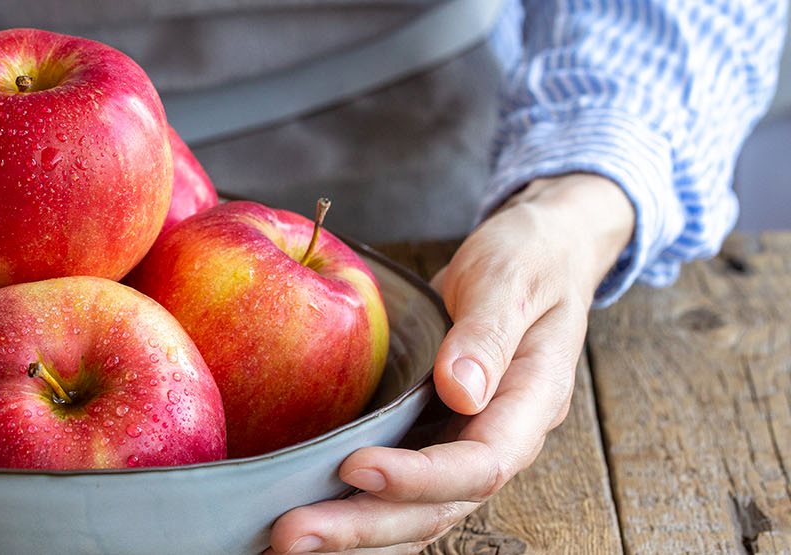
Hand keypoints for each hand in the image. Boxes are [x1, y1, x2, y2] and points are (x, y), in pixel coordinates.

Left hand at [265, 173, 634, 552]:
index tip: (354, 466)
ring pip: (412, 515)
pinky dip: (354, 512)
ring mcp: (462, 445)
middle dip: (364, 528)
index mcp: (530, 404)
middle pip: (435, 509)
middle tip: (292, 534)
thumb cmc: (527, 258)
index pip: (480, 465)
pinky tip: (303, 517)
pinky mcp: (430, 440)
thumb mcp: (512, 277)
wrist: (538, 254)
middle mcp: (498, 440)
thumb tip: (461, 389)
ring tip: (286, 542)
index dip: (417, 477)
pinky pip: (395, 495)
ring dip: (352, 535)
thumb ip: (488, 332)